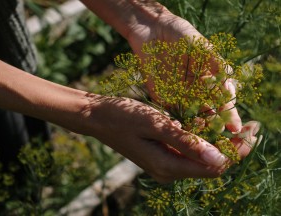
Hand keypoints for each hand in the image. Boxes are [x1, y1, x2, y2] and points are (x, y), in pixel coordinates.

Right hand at [81, 95, 255, 182]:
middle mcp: (169, 171)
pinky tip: (210, 127)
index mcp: (168, 166)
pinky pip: (190, 153)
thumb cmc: (123, 117)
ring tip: (237, 126)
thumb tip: (219, 158)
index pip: (214, 166)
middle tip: (252, 127)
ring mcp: (165, 165)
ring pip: (202, 159)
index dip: (237, 150)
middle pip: (211, 165)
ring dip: (220, 144)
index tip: (254, 131)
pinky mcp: (162, 156)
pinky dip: (204, 141)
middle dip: (234, 147)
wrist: (98, 117)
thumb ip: (186, 143)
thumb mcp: (155, 125)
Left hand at [127, 7, 241, 133]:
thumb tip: (228, 86)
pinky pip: (170, 113)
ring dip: (196, 127)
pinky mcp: (162, 97)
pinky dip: (175, 123)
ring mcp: (179, 95)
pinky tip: (180, 130)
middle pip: (209, 112)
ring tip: (201, 135)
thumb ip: (215, 63)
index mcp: (210, 79)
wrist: (152, 31)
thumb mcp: (201, 45)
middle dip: (215, 126)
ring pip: (191, 116)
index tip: (235, 127)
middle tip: (219, 137)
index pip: (223, 100)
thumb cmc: (180, 34)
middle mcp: (197, 90)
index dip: (230, 114)